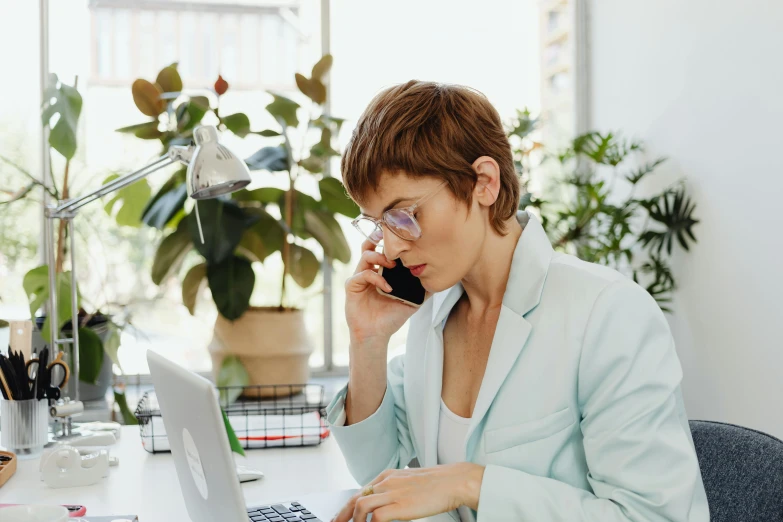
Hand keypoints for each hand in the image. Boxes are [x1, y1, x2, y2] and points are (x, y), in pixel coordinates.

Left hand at [331, 463, 484, 521]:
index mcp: (387, 476)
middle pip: (355, 499)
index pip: (360, 492)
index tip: (340, 518)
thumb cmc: (436, 485)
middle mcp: (386, 482)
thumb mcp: (408, 483)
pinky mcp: (400, 504)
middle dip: (342, 515)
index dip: (347, 508)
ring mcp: (392, 492)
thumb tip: (382, 506)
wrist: (454, 481)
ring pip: (361, 507)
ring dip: (355, 521)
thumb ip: (393, 490)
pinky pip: (376, 518)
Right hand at [344, 239, 426, 344]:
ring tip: (393, 266)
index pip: (382, 249)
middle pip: (370, 245)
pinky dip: (377, 278)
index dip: (390, 242)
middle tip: (395, 246)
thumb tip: (439, 279)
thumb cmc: (391, 317)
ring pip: (366, 255)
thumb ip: (423, 289)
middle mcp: (369, 271)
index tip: (403, 239)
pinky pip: (363, 274)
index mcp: (380, 271)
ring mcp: (359, 277)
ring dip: (381, 257)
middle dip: (382, 240)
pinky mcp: (352, 286)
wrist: (376, 335)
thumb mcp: (412, 301)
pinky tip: (388, 288)